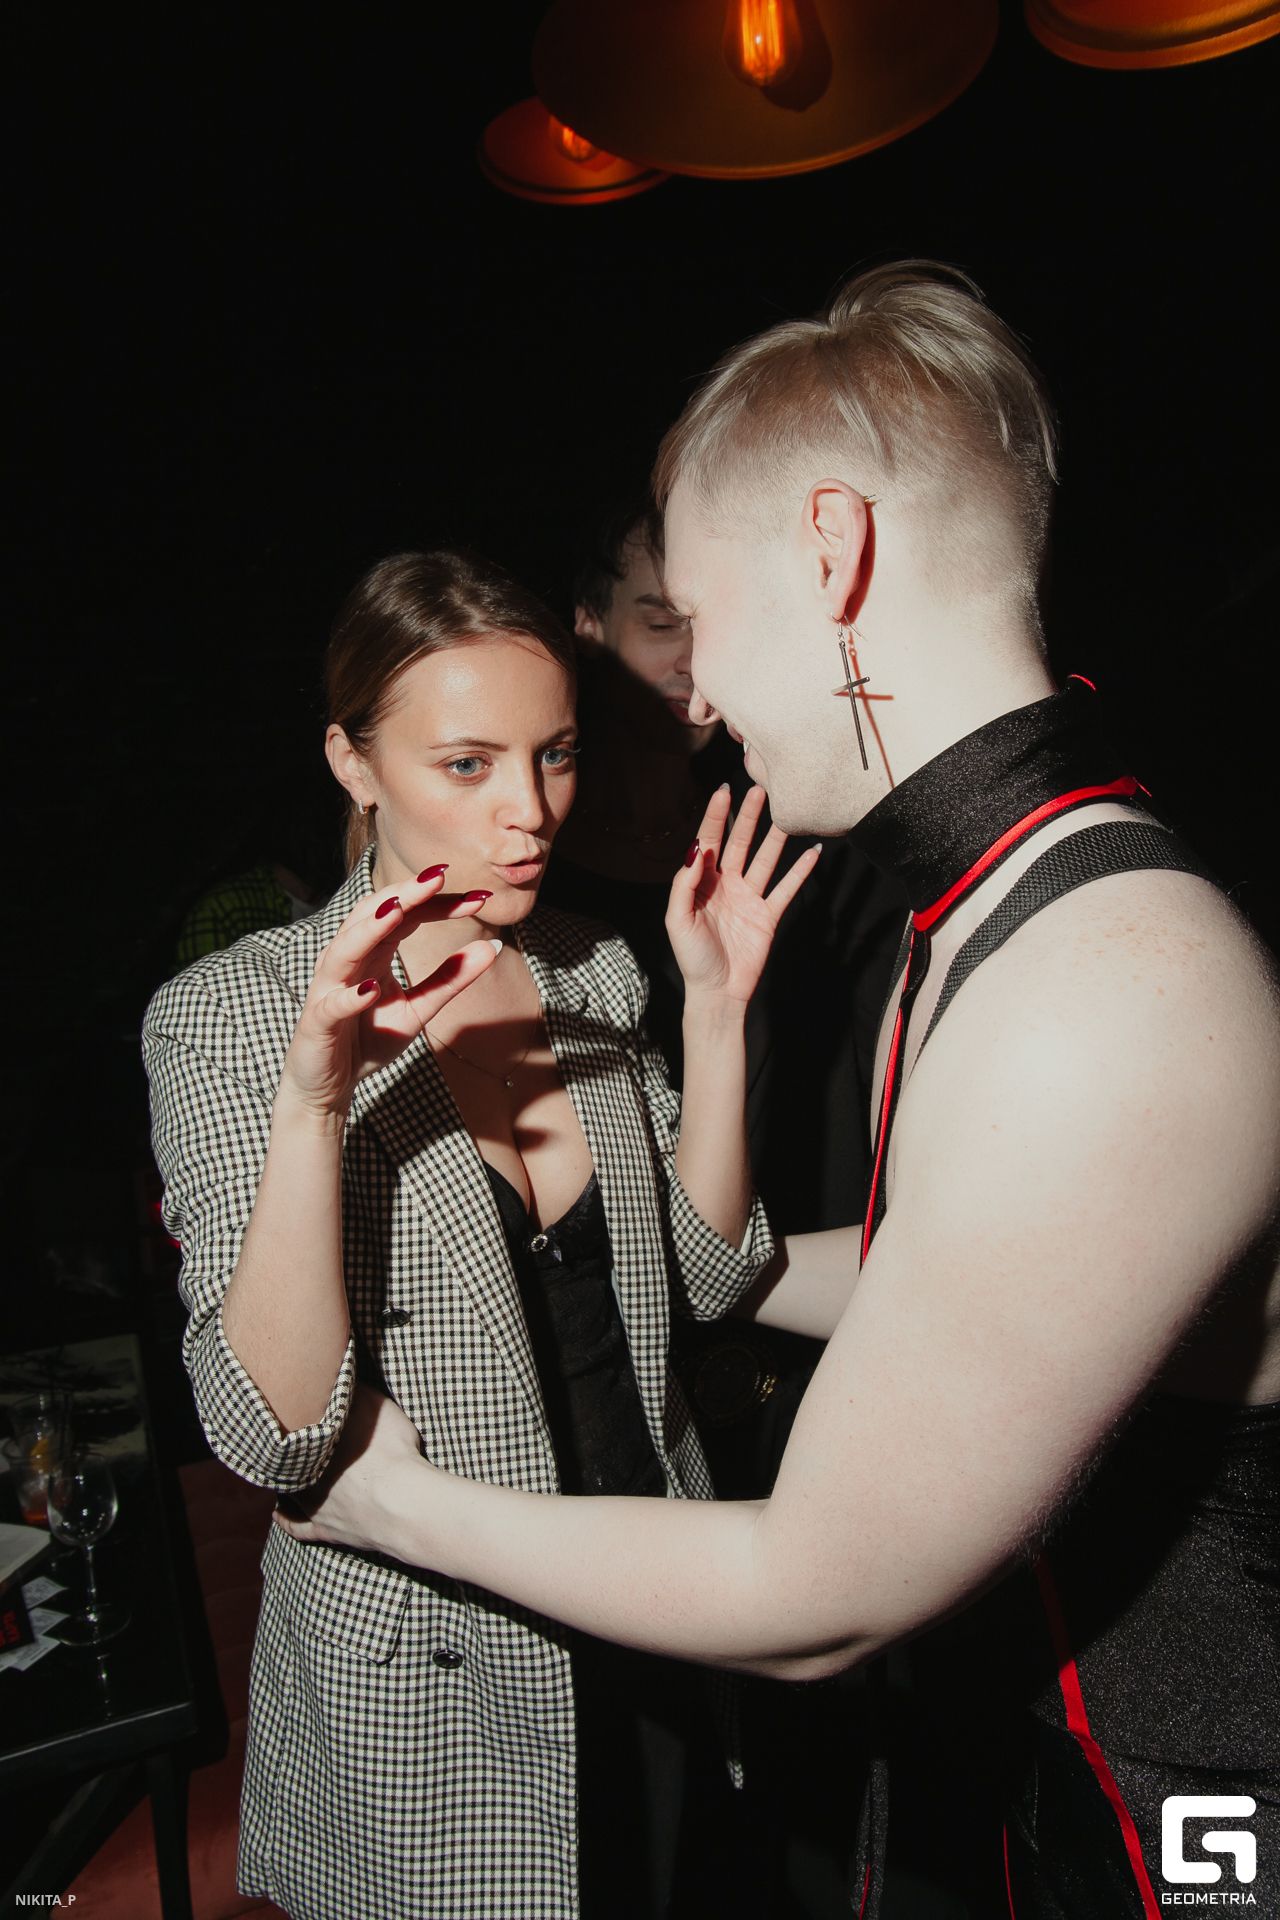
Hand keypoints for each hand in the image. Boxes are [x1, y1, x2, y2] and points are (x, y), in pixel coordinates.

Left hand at [275, 1384, 431, 1557]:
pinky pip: (295, 1525)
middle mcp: (303, 1471)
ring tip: (284, 1466)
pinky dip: (285, 1518)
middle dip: (286, 1446)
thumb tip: (335, 1372)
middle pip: (284, 1456)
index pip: (288, 1425)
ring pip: (285, 1488)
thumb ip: (352, 1390)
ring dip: (282, 1477)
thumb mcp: (375, 1406)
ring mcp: (311, 1504)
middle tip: (287, 1435)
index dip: (289, 1415)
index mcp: (314, 1440)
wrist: (401, 1502)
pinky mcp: (323, 1529)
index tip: (289, 1406)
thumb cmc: (390, 1451)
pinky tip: (278, 1512)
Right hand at [278, 870, 499, 1119]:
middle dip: (405, 895)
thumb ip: (450, 980)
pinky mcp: (317, 1023)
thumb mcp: (418, 1010)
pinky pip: (331, 1005)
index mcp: (373, 952)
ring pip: (344, 949)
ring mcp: (328, 989)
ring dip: (370, 928)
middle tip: (440, 877)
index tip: (481, 897)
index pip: (407, 915)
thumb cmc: (369, 1040)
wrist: (329, 1086)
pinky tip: (372, 989)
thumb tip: (493, 947)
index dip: (441, 904)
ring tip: (398, 911)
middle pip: (372, 915)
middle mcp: (348, 961)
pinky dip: (349, 995)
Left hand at [666, 785, 819, 1005]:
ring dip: (776, 838)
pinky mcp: (767, 915)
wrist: (716, 992)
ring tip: (788, 813)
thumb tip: (697, 849)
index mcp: (702, 883)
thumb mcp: (678, 920)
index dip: (716, 816)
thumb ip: (684, 884)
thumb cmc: (692, 958)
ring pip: (765, 860)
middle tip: (759, 789)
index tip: (724, 790)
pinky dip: (800, 871)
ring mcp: (749, 898)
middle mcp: (726, 885)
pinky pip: (786, 888)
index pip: (710, 841)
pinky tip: (812, 852)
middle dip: (748, 816)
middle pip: (739, 842)